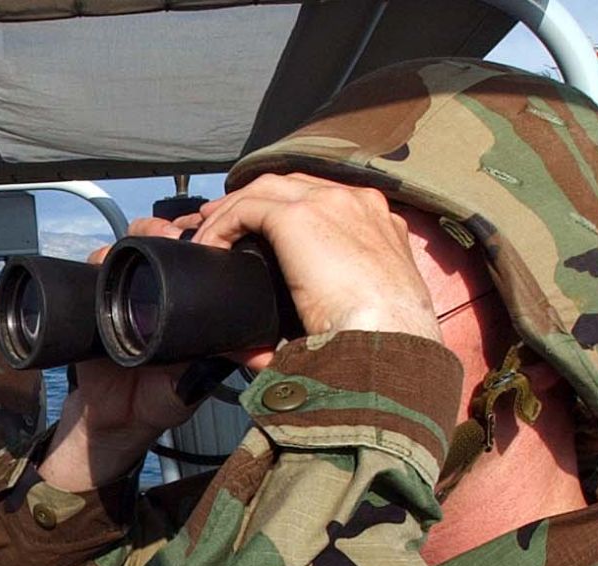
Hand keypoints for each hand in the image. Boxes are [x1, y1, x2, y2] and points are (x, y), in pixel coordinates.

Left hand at [188, 173, 440, 348]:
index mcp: (378, 224)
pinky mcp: (301, 216)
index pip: (323, 198)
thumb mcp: (357, 313)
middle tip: (221, 222)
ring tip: (208, 234)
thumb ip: (324, 314)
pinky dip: (221, 226)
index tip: (259, 230)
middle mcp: (357, 203)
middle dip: (252, 199)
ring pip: (264, 190)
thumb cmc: (380, 339)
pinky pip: (245, 208)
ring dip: (231, 210)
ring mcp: (330, 203)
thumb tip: (264, 349)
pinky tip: (209, 246)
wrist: (390, 337)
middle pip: (292, 185)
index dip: (284, 209)